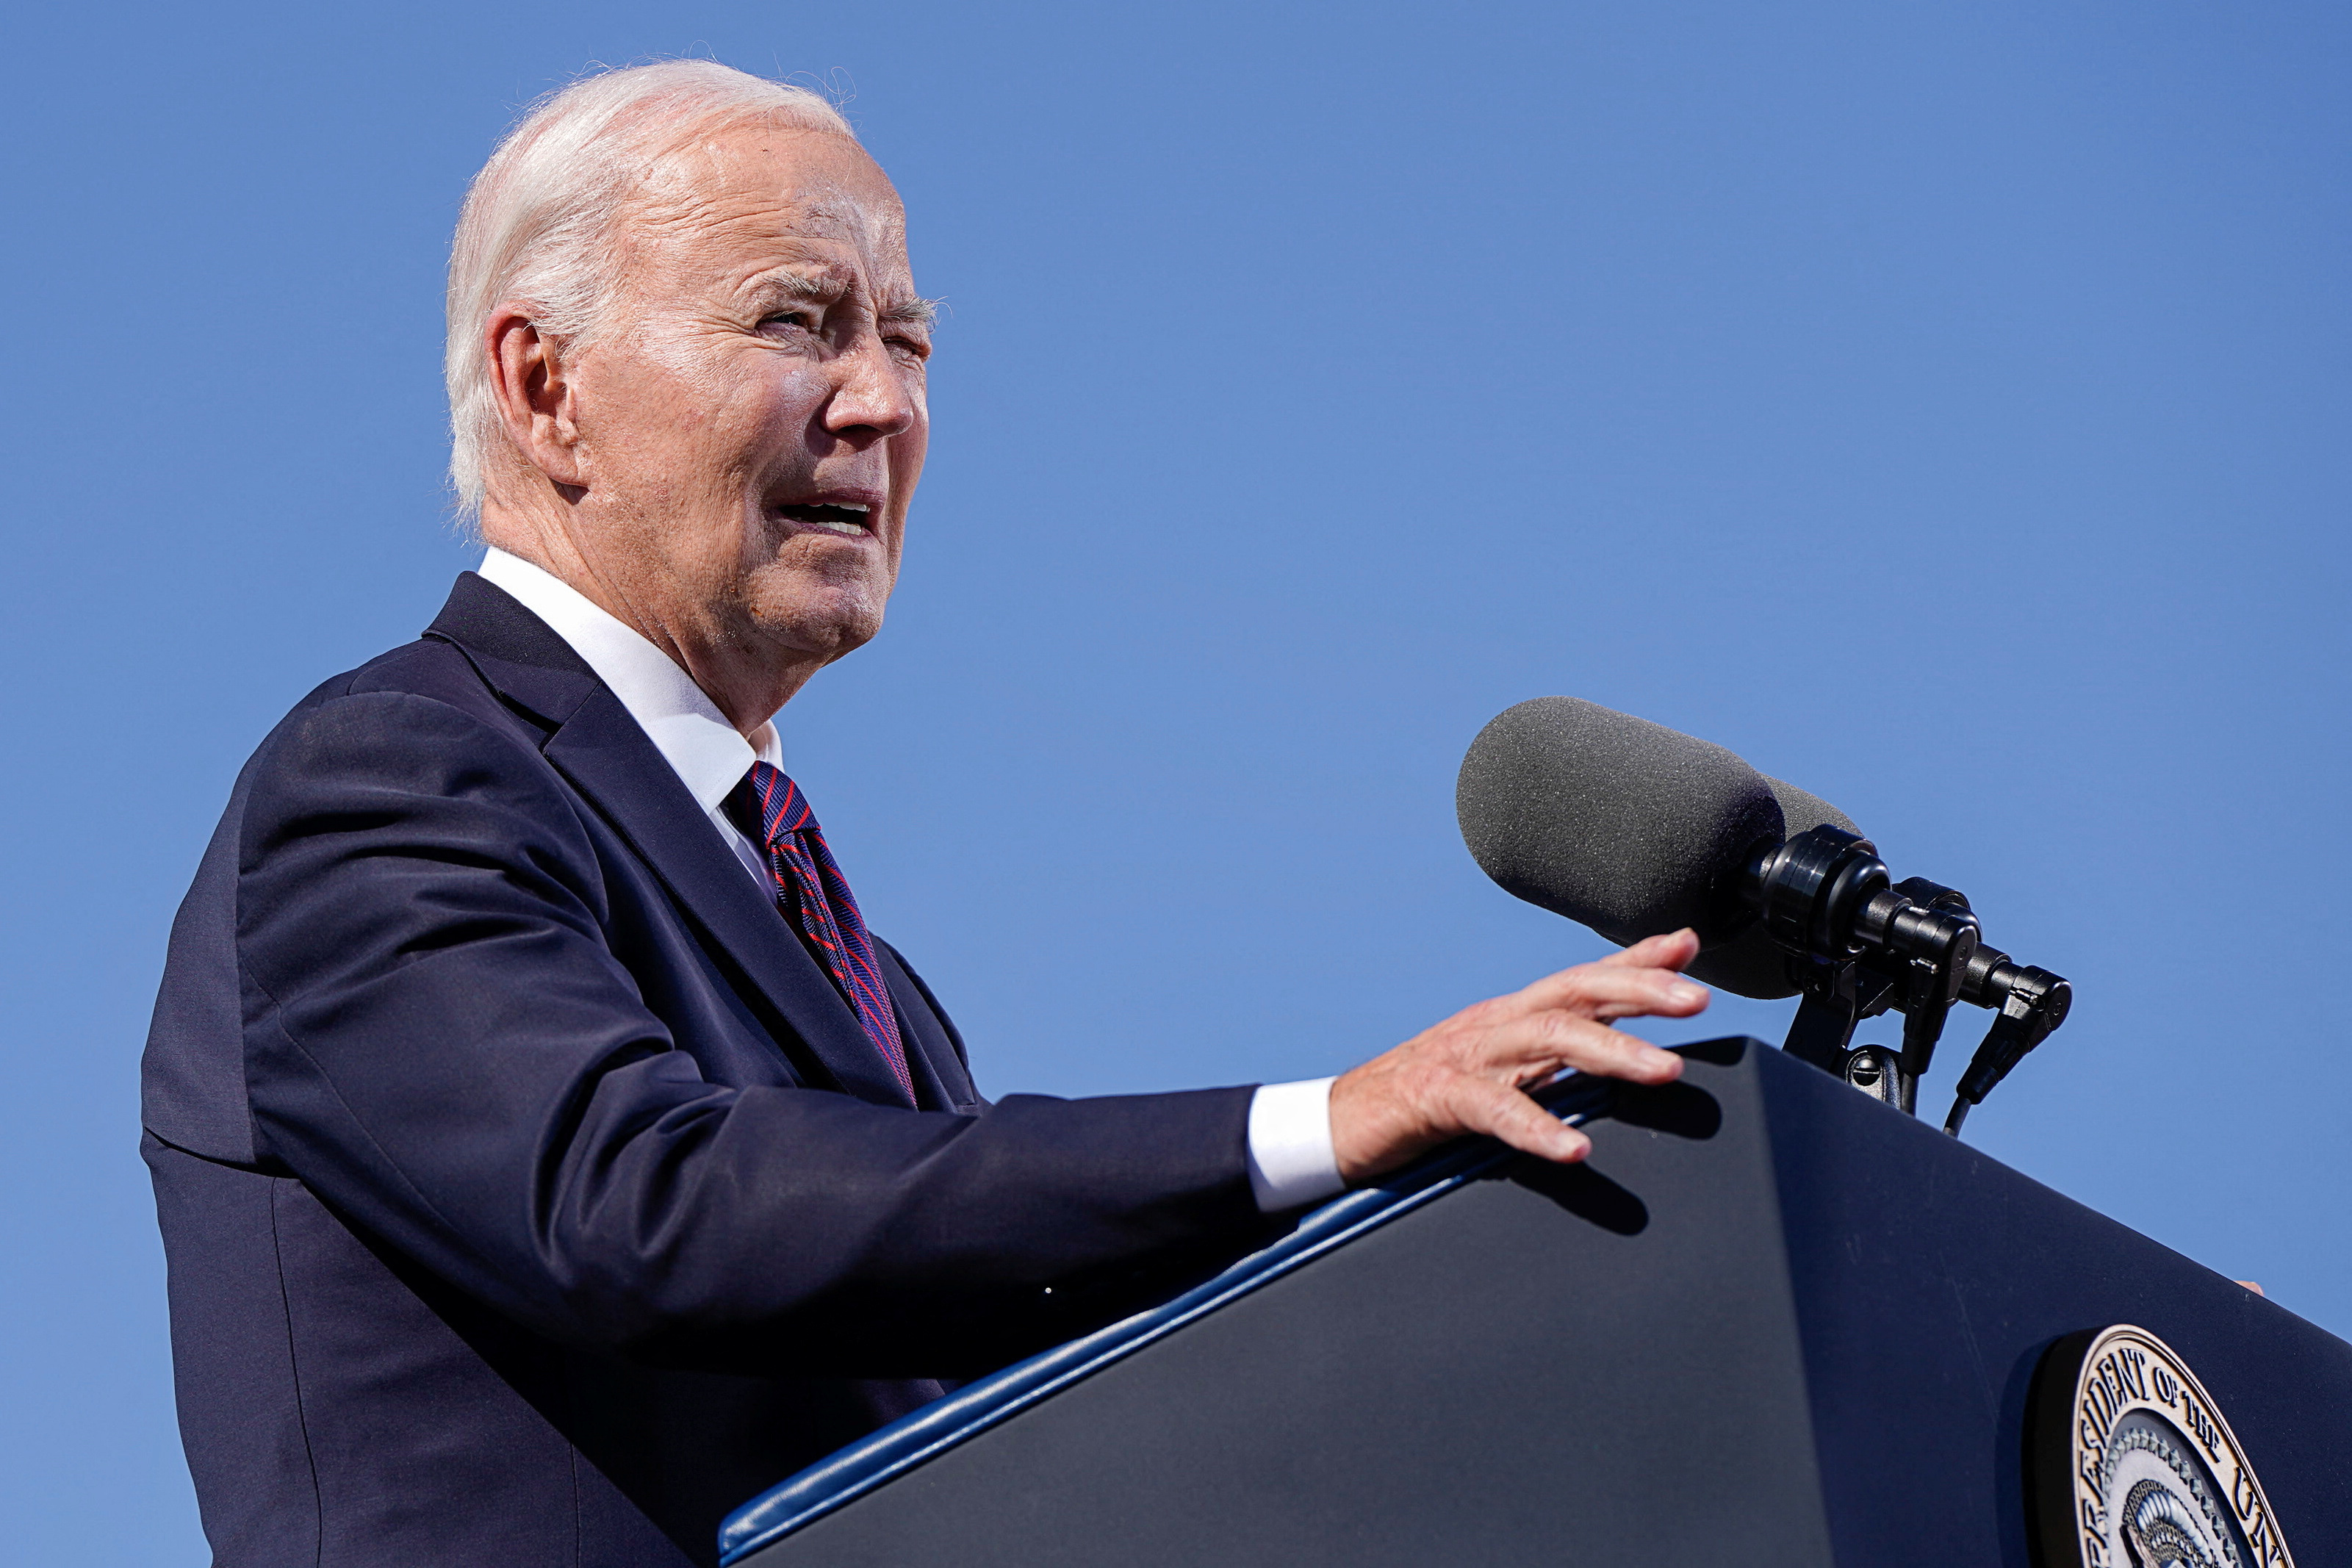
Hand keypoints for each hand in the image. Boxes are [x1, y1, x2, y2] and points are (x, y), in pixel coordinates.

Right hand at [1327, 930, 1706, 1182]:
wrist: (1341, 1121)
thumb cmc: (1427, 1099)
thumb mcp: (1503, 1072)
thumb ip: (1558, 1060)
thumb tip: (1622, 1054)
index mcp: (1512, 1017)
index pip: (1581, 978)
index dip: (1637, 961)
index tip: (1691, 949)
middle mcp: (1495, 1024)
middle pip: (1574, 991)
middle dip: (1640, 991)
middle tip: (1698, 1000)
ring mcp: (1467, 1056)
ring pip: (1547, 1038)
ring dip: (1612, 1051)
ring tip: (1665, 1071)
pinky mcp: (1438, 1098)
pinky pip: (1495, 1109)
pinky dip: (1538, 1127)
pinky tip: (1575, 1148)